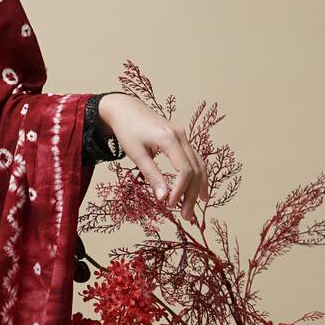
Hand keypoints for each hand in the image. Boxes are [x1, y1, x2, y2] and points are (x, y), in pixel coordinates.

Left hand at [96, 93, 207, 222]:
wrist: (125, 108)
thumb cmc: (127, 130)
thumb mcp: (136, 154)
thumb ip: (151, 175)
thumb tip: (163, 198)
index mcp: (170, 139)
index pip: (185, 170)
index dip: (180, 190)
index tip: (170, 205)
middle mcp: (181, 136)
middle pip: (195, 170)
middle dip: (191, 194)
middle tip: (186, 216)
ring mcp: (183, 136)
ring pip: (199, 165)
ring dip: (197, 188)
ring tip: (193, 208)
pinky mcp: (181, 138)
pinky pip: (195, 159)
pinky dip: (197, 176)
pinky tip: (198, 191)